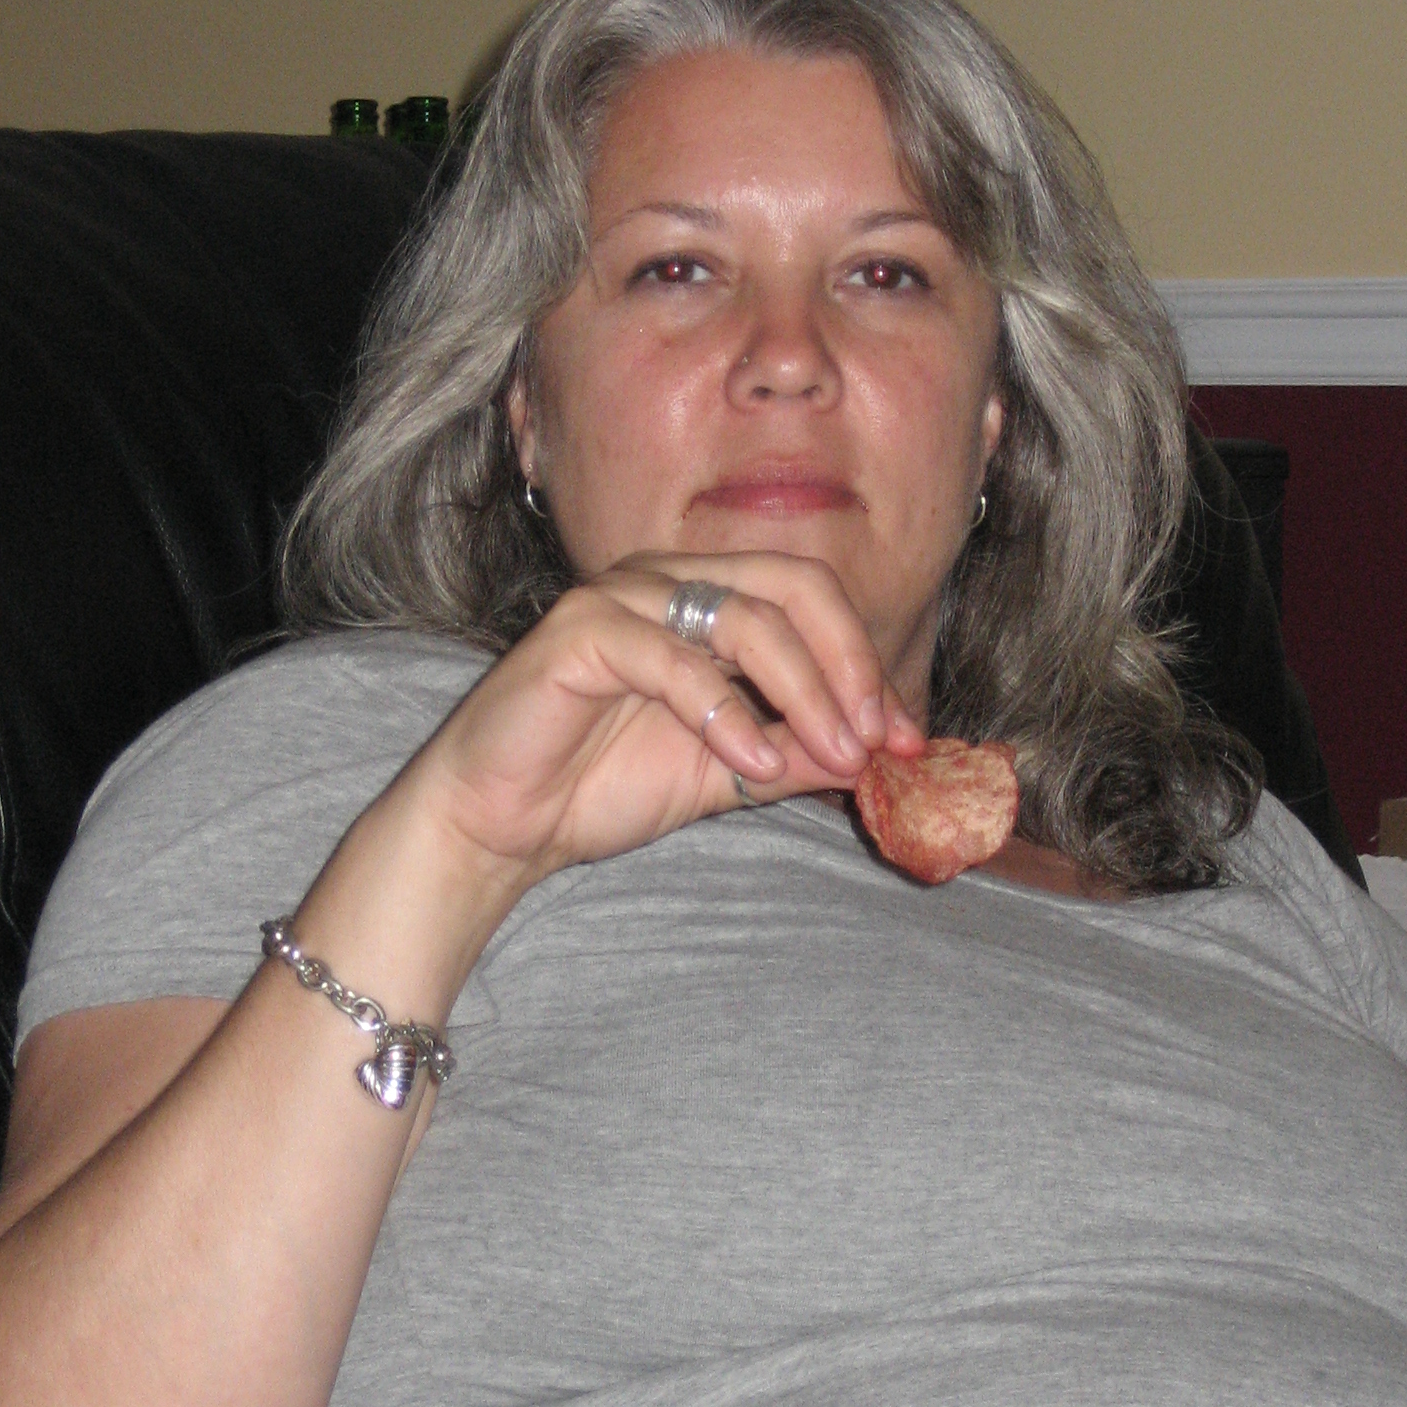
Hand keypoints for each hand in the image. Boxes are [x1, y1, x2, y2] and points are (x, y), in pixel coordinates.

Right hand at [400, 553, 926, 895]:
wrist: (502, 826)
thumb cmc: (601, 786)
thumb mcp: (727, 774)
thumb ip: (797, 754)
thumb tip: (880, 752)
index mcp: (706, 597)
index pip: (811, 598)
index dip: (865, 664)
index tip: (904, 741)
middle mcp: (667, 580)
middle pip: (792, 587)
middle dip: (848, 665)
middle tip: (874, 740)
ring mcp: (620, 597)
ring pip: (742, 616)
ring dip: (802, 691)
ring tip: (829, 758)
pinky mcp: (578, 633)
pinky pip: (670, 655)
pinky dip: (724, 711)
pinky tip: (750, 761)